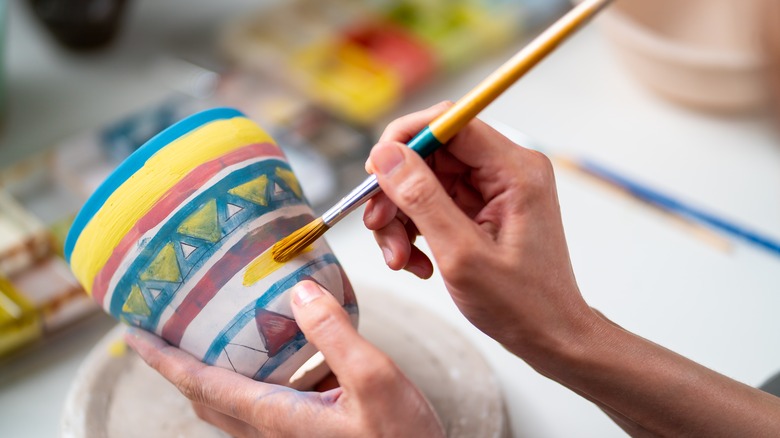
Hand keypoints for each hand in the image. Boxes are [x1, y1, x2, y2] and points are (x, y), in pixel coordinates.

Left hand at [125, 280, 443, 437]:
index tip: (132, 333)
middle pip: (205, 396)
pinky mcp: (309, 432)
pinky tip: (279, 350)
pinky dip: (249, 375)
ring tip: (207, 334)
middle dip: (175, 365)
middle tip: (161, 331)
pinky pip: (262, 402)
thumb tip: (299, 290)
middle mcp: (271, 430)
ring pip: (230, 403)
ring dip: (207, 371)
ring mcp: (288, 435)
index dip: (162, 358)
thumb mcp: (374, 379)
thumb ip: (335, 333)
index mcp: (276, 416)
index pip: (199, 383)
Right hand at [364, 102, 597, 356]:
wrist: (548, 336)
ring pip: (424, 181)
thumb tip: (385, 155)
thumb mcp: (461, 253)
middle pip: (430, 154)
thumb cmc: (521, 304)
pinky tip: (417, 263)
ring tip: (399, 258)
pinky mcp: (480, 208)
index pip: (449, 122)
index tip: (373, 170)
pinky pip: (432, 203)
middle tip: (379, 226)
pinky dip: (415, 230)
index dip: (404, 138)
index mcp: (514, 170)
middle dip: (396, 191)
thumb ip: (422, 198)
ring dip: (401, 218)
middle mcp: (505, 170)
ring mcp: (492, 189)